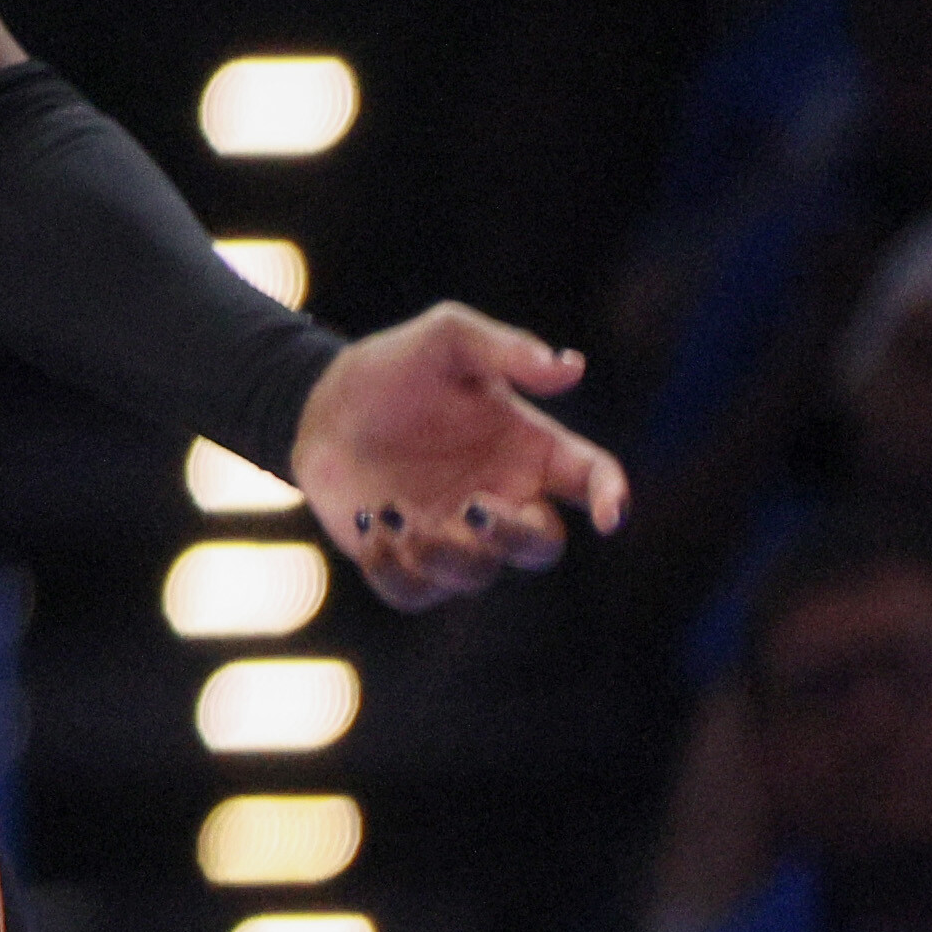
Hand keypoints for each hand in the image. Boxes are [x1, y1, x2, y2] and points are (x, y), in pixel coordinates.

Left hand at [290, 303, 630, 610]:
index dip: (610, 496)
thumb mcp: (446, 340)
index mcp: (530, 448)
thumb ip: (506, 349)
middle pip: (541, 544)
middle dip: (514, 536)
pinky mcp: (408, 562)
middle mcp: (504, 500)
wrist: (321, 406)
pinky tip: (369, 525)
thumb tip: (571, 365)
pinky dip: (394, 570)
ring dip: (442, 552)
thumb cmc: (396, 370)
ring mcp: (457, 537)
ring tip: (396, 513)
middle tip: (471, 508)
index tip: (608, 515)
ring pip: (477, 572)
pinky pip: (415, 592)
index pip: (590, 476)